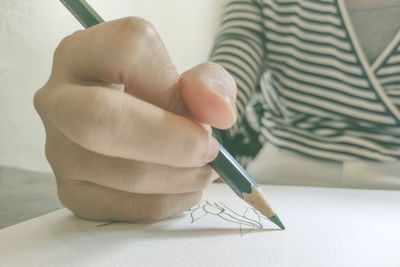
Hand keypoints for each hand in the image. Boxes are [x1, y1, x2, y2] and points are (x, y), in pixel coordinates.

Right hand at [34, 17, 236, 221]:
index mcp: (84, 53)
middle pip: (101, 119)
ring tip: (204, 170)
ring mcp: (58, 150)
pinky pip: (123, 208)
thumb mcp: (189, 79)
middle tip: (209, 151)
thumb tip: (219, 114)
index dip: (174, 88)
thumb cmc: (158, 97)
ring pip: (122, 172)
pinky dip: (169, 202)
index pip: (127, 51)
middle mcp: (58, 99)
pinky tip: (185, 187)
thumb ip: (210, 85)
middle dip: (172, 141)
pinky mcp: (72, 191)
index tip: (206, 114)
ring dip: (181, 177)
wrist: (130, 122)